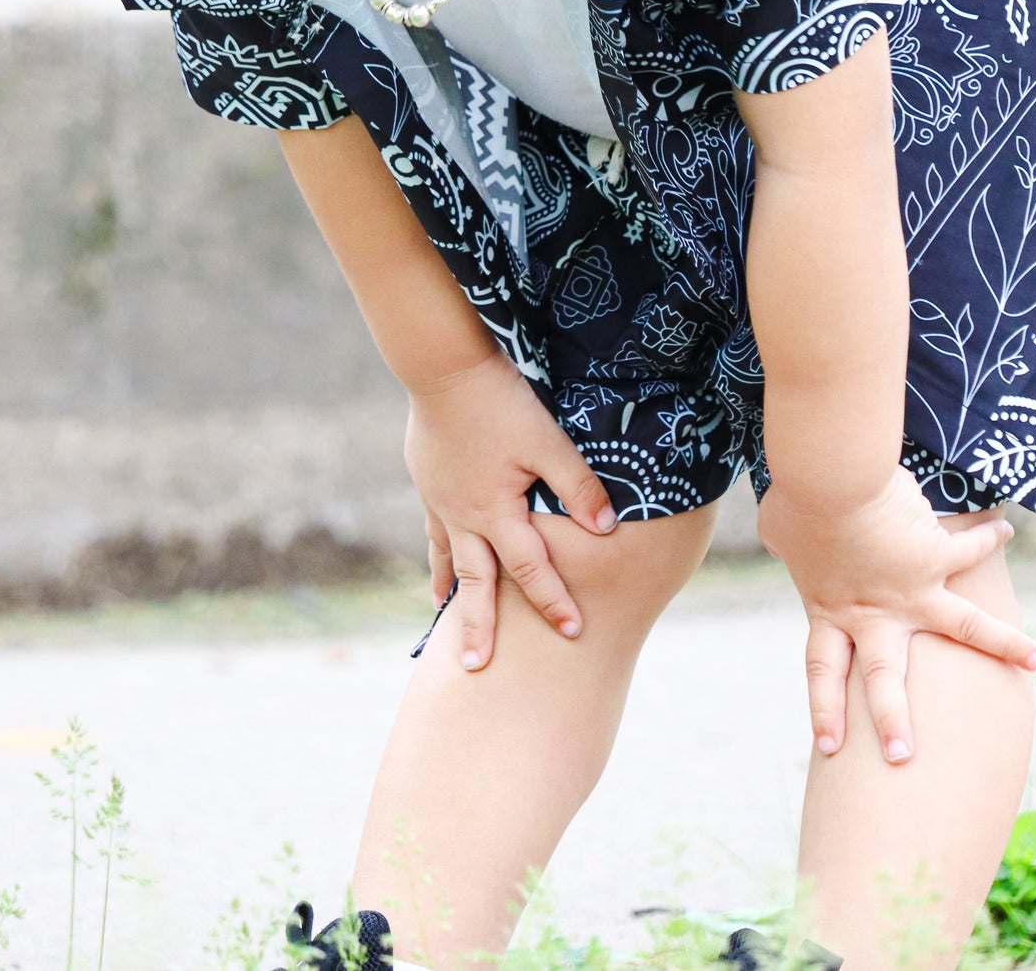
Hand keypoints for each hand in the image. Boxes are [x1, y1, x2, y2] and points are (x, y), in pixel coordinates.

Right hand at [404, 351, 616, 669]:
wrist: (443, 367)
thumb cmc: (501, 402)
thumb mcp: (547, 442)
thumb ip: (578, 486)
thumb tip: (607, 530)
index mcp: (495, 511)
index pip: (531, 569)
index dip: (554, 601)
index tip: (573, 632)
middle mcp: (463, 515)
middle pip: (475, 582)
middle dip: (478, 626)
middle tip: (476, 667)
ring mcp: (440, 499)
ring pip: (448, 558)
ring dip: (453, 592)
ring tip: (446, 620)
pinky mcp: (428, 480)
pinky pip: (434, 529)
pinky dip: (438, 552)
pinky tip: (438, 559)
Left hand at [758, 466, 1035, 764]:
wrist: (832, 483)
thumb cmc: (800, 500)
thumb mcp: (781, 530)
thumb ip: (786, 543)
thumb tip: (784, 536)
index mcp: (830, 607)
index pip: (824, 668)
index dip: (826, 708)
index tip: (829, 748)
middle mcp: (873, 611)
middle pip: (883, 677)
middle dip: (893, 720)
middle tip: (902, 758)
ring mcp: (911, 589)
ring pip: (963, 627)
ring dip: (1002, 642)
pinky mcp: (935, 555)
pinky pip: (970, 550)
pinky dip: (989, 537)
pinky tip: (1006, 531)